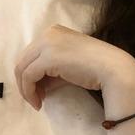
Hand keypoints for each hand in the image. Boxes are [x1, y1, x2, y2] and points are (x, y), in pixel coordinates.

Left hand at [14, 28, 134, 112]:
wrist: (112, 69)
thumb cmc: (94, 69)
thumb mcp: (68, 66)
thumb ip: (51, 71)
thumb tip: (37, 86)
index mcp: (53, 32)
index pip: (31, 54)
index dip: (30, 75)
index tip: (39, 92)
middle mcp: (48, 33)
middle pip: (23, 60)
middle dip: (25, 83)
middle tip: (35, 99)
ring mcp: (47, 43)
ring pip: (22, 68)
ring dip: (26, 89)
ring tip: (37, 103)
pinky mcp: (48, 57)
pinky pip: (28, 76)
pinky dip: (29, 92)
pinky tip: (39, 102)